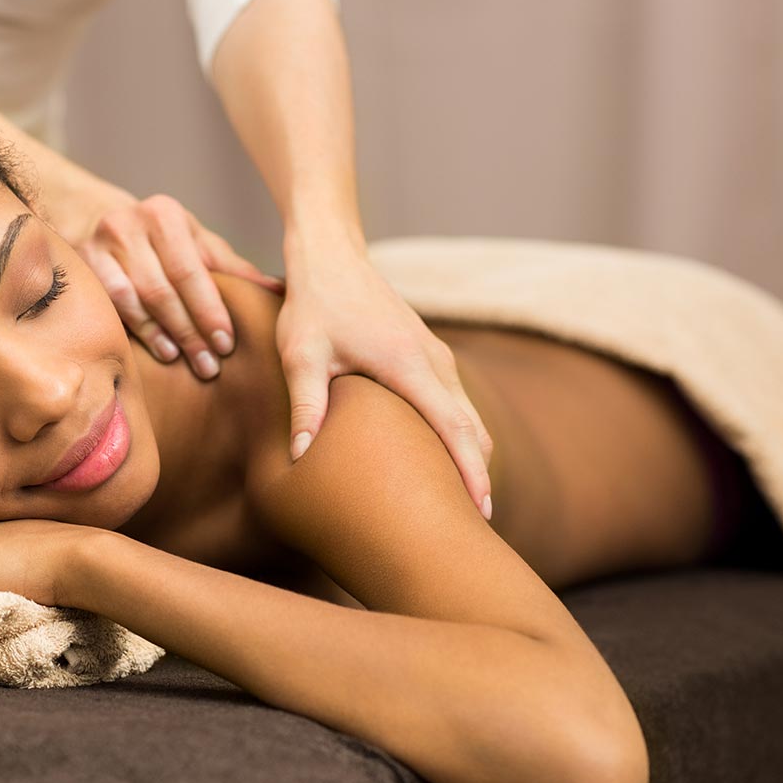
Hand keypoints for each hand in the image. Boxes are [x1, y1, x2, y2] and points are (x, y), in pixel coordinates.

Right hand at [73, 193, 285, 378]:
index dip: (210, 310)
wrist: (101, 225)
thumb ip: (232, 268)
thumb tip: (279, 290)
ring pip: (134, 299)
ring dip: (161, 334)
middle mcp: (130, 223)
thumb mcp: (197, 246)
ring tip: (182, 360)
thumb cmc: (162, 243)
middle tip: (210, 365)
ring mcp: (101, 245)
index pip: (192, 270)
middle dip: (190, 330)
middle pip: (164, 289)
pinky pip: (110, 304)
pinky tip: (155, 349)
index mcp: (166, 215)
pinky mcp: (82, 265)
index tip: (227, 344)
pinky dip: (134, 329)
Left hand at [277, 238, 495, 517]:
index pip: (454, 427)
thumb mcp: (300, 353)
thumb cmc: (313, 305)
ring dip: (470, 456)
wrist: (331, 256)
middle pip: (472, 428)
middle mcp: (434, 360)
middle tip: (475, 526)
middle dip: (478, 474)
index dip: (470, 472)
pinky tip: (442, 461)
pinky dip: (459, 434)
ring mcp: (436, 355)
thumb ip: (306, 402)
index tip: (482, 511)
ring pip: (468, 415)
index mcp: (410, 364)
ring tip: (462, 504)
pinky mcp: (429, 354)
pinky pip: (455, 402)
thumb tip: (300, 455)